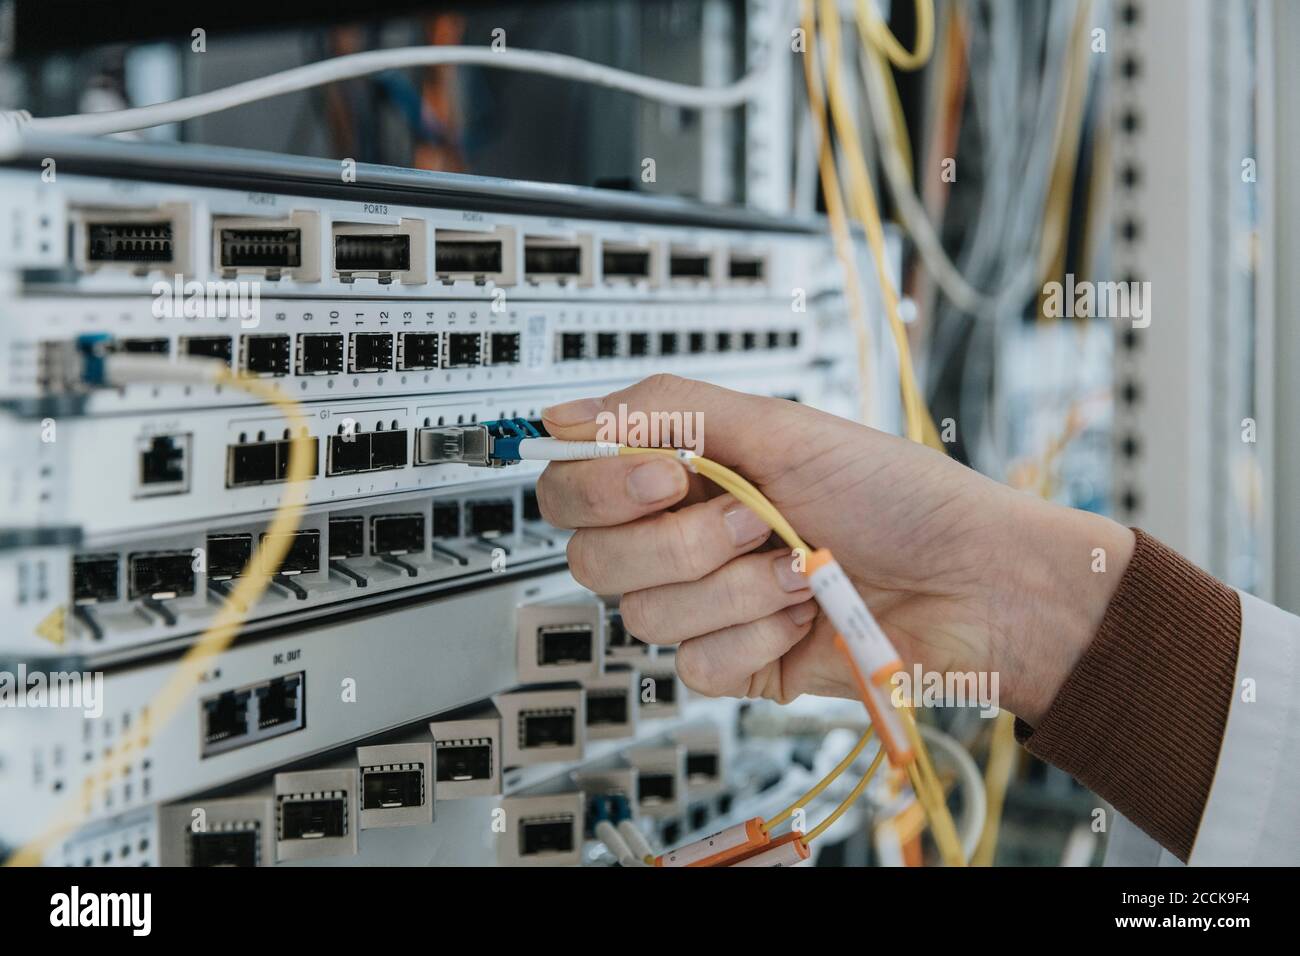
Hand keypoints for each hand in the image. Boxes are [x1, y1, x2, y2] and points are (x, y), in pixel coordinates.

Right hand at [535, 374, 1133, 723]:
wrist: (974, 581)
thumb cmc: (896, 495)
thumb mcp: (780, 426)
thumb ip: (665, 409)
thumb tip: (562, 412)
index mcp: (684, 475)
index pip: (574, 489)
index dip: (603, 489)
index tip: (670, 476)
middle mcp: (685, 538)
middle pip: (594, 559)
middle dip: (683, 542)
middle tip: (754, 519)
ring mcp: (709, 605)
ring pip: (645, 614)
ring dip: (735, 587)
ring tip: (798, 565)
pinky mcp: (736, 663)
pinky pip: (695, 665)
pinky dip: (757, 633)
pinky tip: (804, 614)